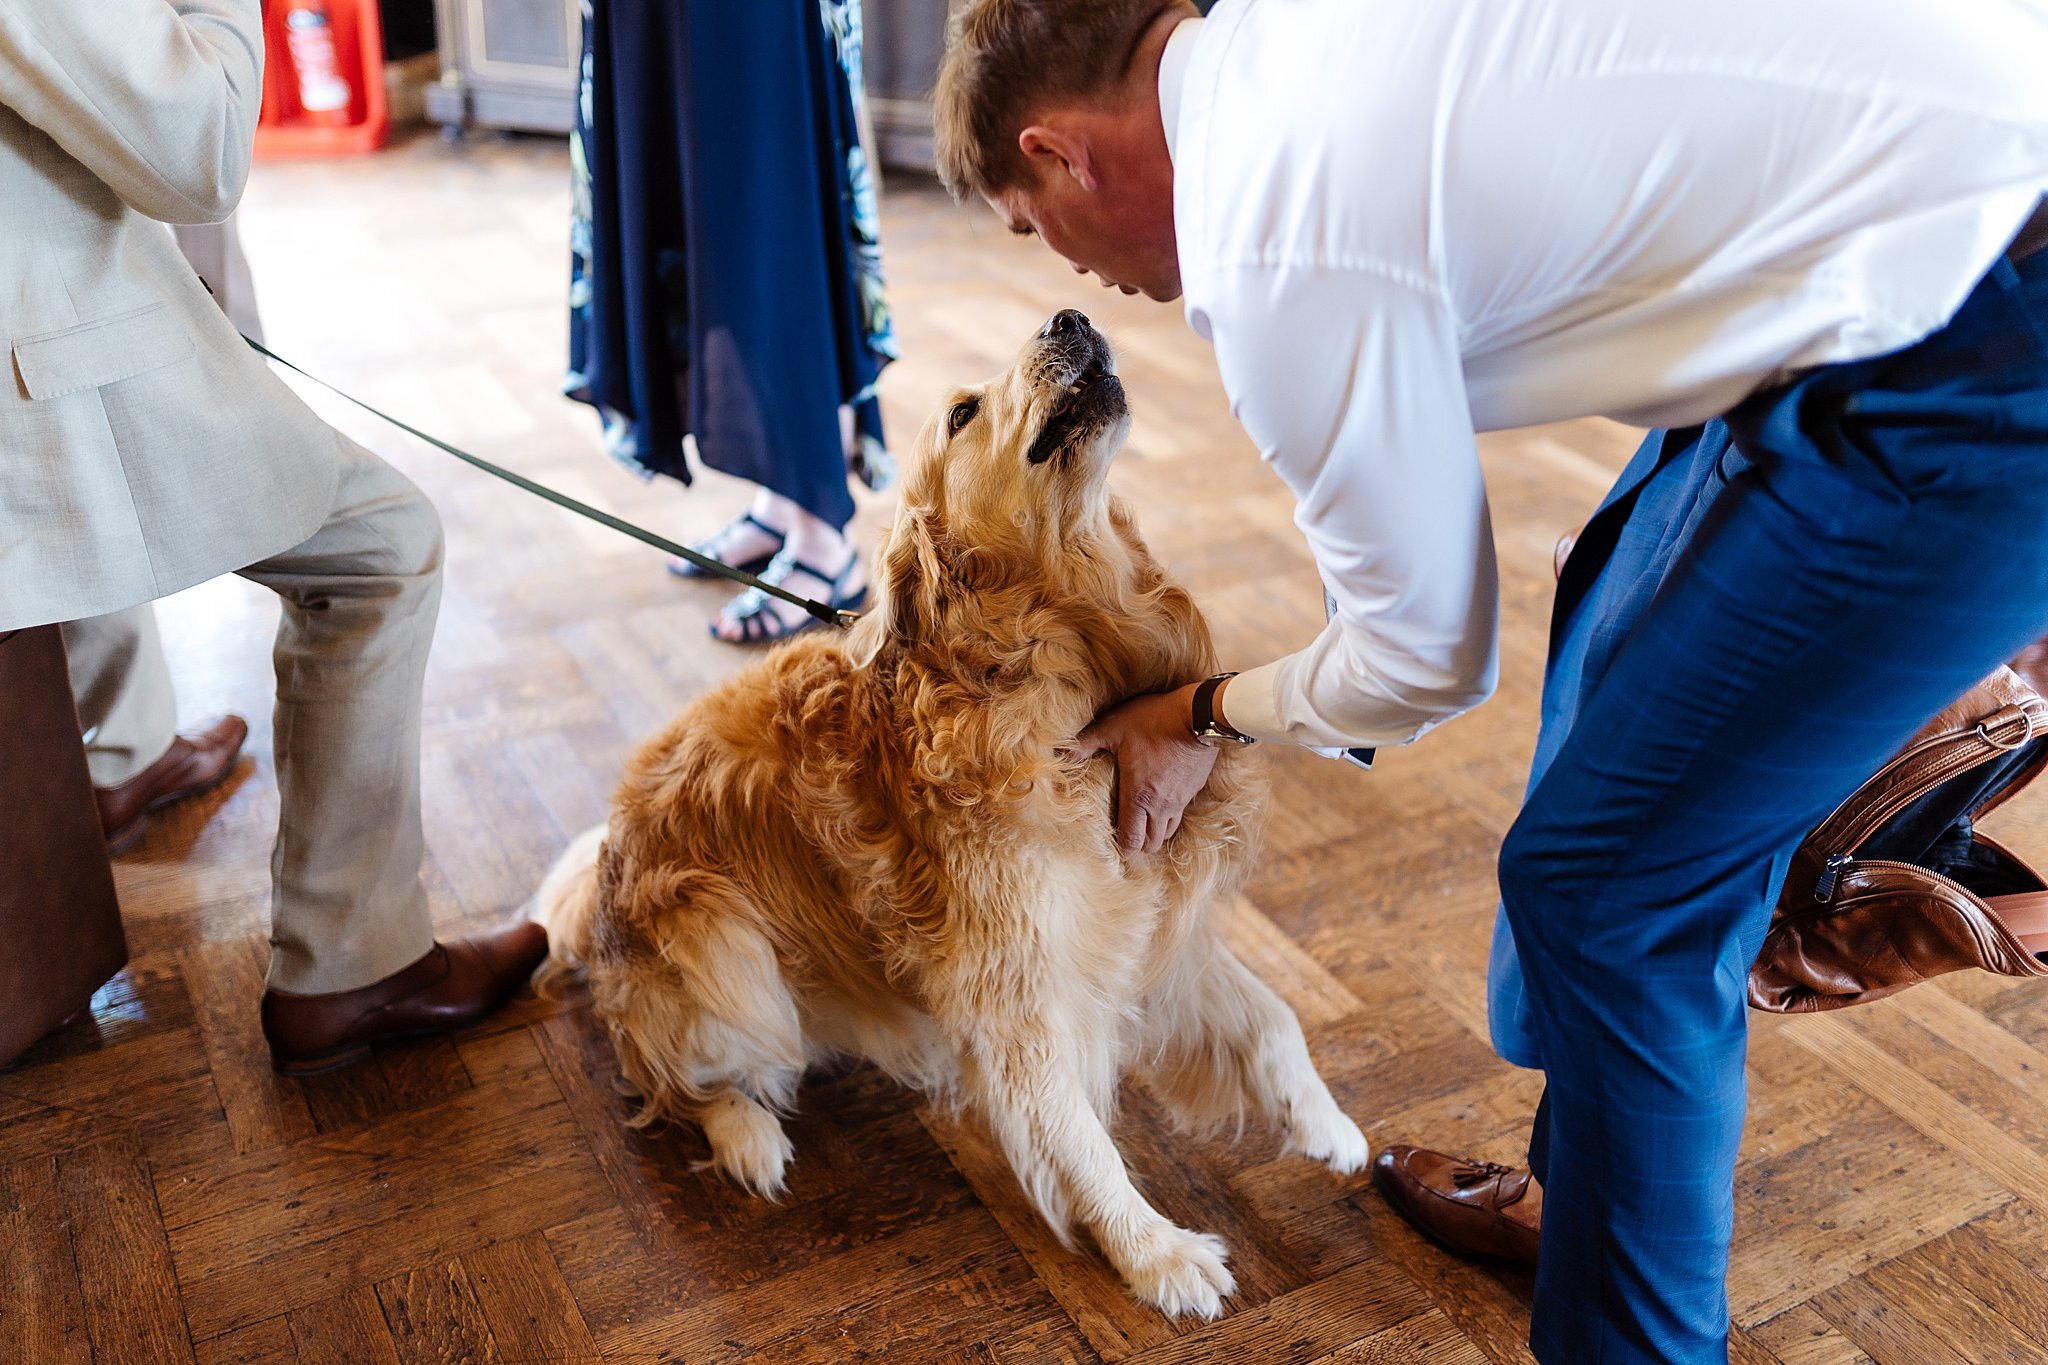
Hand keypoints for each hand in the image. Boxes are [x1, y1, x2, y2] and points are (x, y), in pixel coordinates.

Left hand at [1066, 683, 1218, 853]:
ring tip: (1142, 818)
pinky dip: (1169, 814)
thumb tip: (1060, 754)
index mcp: (1138, 796)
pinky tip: (1161, 799)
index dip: (1121, 847)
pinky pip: (1180, 813)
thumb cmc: (1154, 721)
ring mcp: (1180, 800)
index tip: (1112, 841)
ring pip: (1167, 832)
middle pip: (1151, 844)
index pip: (1131, 840)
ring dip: (1154, 831)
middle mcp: (1160, 805)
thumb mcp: (1113, 727)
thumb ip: (1085, 743)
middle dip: (1138, 843)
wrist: (1198, 716)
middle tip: (1126, 831)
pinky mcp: (1193, 790)